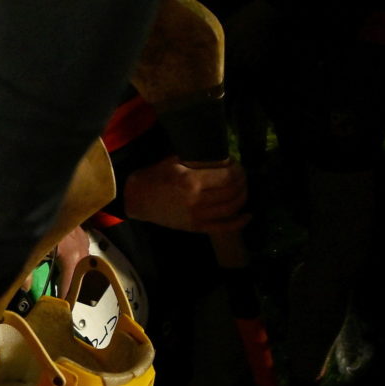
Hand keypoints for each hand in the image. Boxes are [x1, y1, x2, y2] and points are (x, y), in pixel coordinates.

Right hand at [121, 156, 249, 233]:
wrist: (137, 199)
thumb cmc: (155, 176)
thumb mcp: (175, 160)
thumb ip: (199, 159)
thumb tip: (222, 158)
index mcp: (191, 181)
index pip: (227, 176)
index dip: (237, 169)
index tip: (236, 164)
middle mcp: (197, 201)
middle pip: (232, 191)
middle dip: (242, 181)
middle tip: (242, 174)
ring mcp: (197, 217)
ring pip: (231, 208)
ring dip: (243, 196)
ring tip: (243, 188)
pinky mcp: (195, 227)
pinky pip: (223, 227)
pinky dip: (238, 222)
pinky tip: (247, 215)